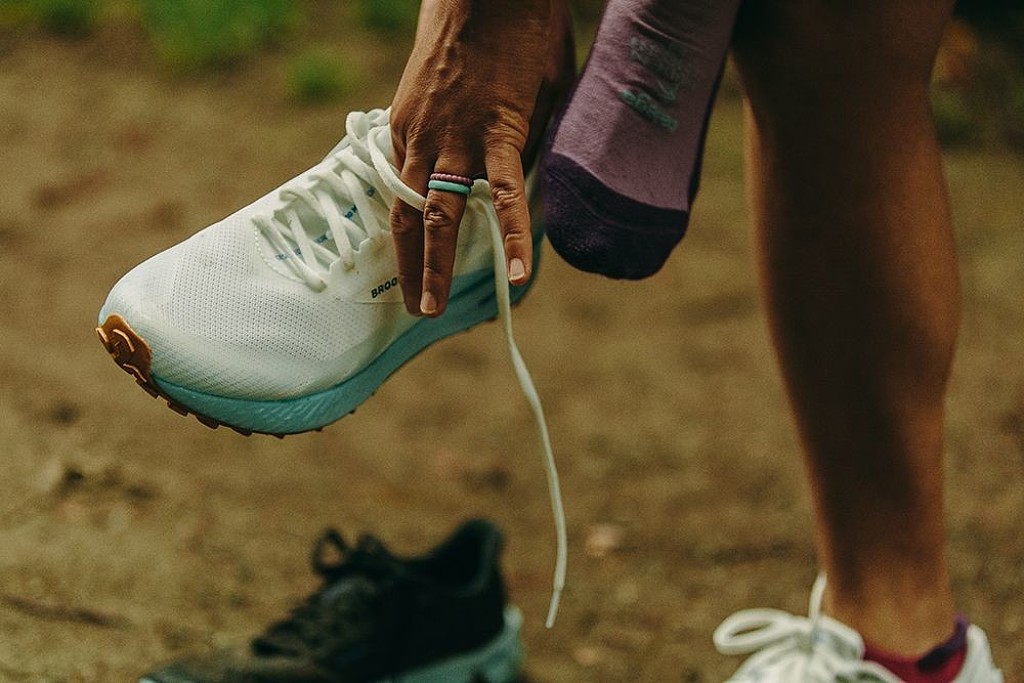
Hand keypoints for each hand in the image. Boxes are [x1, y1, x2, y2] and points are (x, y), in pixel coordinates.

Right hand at [389, 0, 573, 316]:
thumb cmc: (528, 37)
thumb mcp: (551, 93)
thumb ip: (535, 146)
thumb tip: (525, 191)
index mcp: (500, 131)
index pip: (506, 199)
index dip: (511, 242)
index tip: (516, 283)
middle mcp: (452, 138)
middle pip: (435, 217)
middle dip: (432, 270)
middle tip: (428, 312)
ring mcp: (420, 129)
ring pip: (406, 203)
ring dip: (406, 253)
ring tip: (409, 291)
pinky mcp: (402, 118)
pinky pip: (396, 172)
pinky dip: (399, 207)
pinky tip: (399, 234)